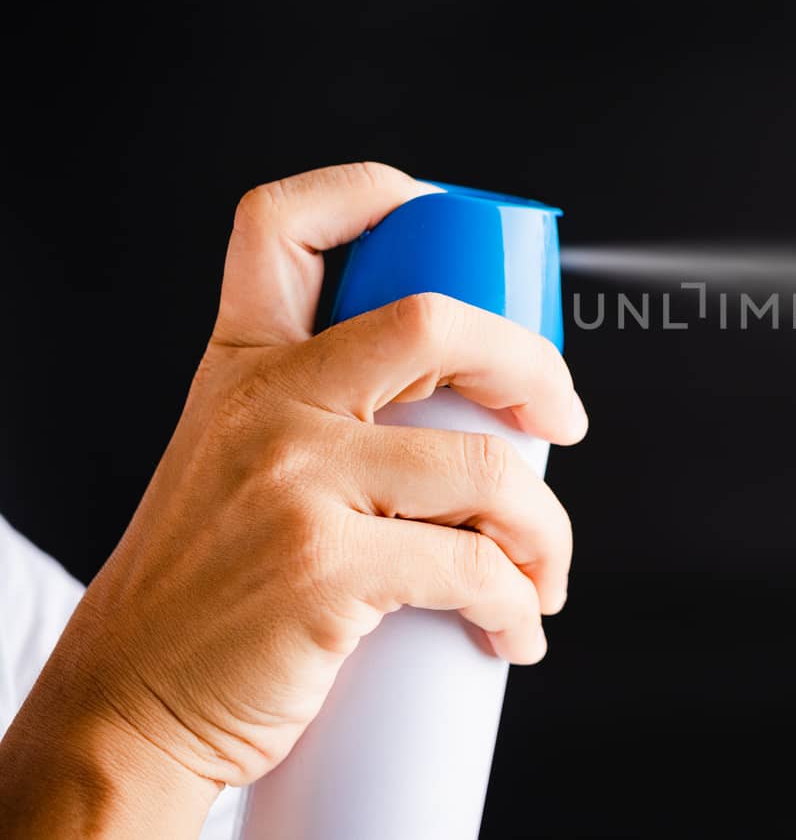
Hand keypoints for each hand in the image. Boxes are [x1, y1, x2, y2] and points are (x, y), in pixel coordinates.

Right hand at [0, 163, 587, 835]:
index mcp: (241, 366)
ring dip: (546, 529)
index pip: (286, 225)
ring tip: (543, 573)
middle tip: (564, 422)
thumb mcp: (231, 464)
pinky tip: (514, 628)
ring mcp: (293, 479)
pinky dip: (518, 603)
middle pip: (436, 321)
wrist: (127, 706)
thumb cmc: (202, 594)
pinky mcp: (323, 566)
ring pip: (485, 465)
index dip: (378, 193)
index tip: (455, 226)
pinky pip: (473, 565)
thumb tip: (465, 410)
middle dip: (533, 365)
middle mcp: (264, 403)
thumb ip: (315, 416)